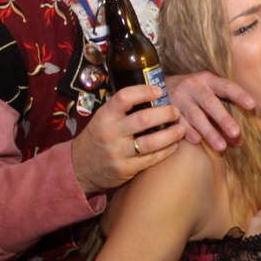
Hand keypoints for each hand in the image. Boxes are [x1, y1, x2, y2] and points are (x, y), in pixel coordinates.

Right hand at [70, 84, 184, 194]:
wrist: (79, 168)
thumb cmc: (98, 137)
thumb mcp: (103, 119)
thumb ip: (123, 109)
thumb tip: (154, 94)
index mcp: (104, 116)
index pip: (124, 98)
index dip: (144, 91)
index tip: (159, 90)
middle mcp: (110, 133)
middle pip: (143, 119)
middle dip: (165, 113)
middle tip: (176, 111)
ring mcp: (118, 153)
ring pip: (151, 142)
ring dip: (171, 134)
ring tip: (181, 128)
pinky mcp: (125, 169)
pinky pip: (151, 159)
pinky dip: (167, 150)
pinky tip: (174, 145)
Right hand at [166, 71, 254, 150]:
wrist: (157, 89)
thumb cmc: (192, 94)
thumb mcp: (207, 93)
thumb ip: (223, 114)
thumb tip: (239, 141)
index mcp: (207, 80)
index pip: (226, 86)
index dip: (239, 95)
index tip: (252, 105)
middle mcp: (192, 86)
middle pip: (210, 102)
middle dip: (223, 118)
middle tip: (236, 133)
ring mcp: (178, 98)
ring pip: (195, 116)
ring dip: (209, 132)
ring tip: (221, 147)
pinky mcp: (166, 110)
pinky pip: (179, 122)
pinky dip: (189, 133)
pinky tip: (198, 142)